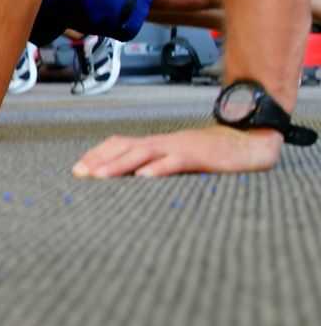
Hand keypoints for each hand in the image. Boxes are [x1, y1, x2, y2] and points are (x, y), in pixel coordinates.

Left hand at [72, 125, 283, 178]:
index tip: (77, 170)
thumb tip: (131, 183)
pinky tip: (143, 178)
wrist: (248, 142)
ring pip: (143, 152)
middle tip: (79, 174)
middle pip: (124, 147)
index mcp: (156, 145)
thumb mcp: (177, 160)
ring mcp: (179, 148)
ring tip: (99, 176)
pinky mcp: (199, 156)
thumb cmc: (210, 156)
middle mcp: (162, 143)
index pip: (119, 144)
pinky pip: (175, 161)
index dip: (97, 154)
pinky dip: (158, 169)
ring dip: (119, 164)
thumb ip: (156, 167)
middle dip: (99, 160)